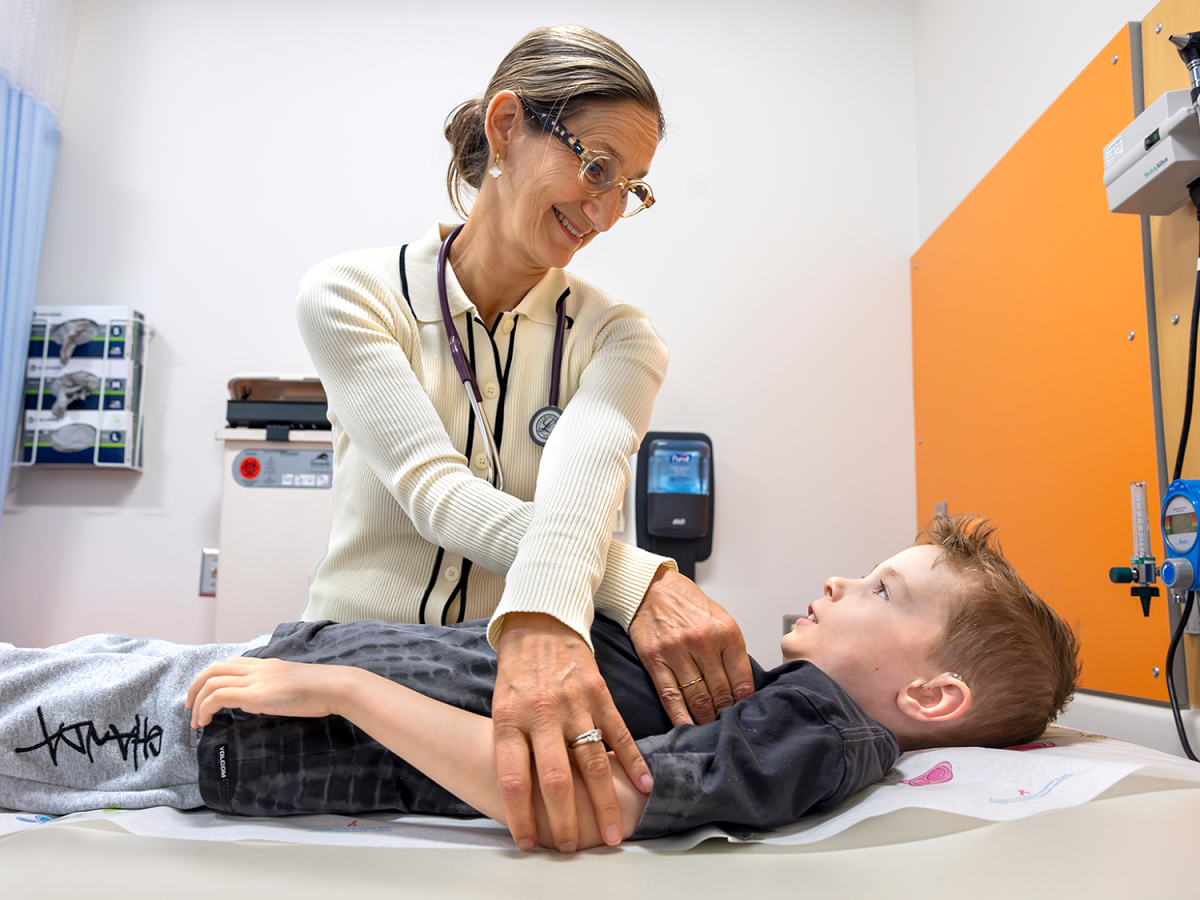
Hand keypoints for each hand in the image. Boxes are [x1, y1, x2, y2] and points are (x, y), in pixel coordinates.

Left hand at [186, 657, 349, 727]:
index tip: (206, 696)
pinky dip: (205, 708)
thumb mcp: (294, 684)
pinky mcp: (255, 695)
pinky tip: (206, 722)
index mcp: (267, 665)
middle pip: (214, 669)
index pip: (231, 664)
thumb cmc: (322, 690)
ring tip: (196, 720)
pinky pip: (219, 697)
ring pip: (211, 681)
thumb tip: (266, 700)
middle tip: (190, 707)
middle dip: (195, 687)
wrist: (333, 687)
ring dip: (197, 701)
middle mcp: (257, 668)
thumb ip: (276, 688)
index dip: (212, 679)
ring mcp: (255, 680)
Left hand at [492, 613, 652, 852]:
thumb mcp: (500, 704)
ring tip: (611, 834)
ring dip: (603, 804)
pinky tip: (643, 786)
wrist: (541, 618)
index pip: (513, 778)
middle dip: (564, 820)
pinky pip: (619, 733)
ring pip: (592, 763)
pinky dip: (633, 762)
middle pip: (554, 779)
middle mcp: (542, 714)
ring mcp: (574, 704)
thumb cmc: (517, 668)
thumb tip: (523, 795)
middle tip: (570, 847)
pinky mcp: (599, 693)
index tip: (528, 841)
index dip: (520, 815)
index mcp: (510, 719)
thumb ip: (511, 744)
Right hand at [628, 567, 754, 725]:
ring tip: (709, 729)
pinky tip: (686, 728)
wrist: (651, 588)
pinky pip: (670, 697)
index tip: (745, 712)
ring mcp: (677, 651)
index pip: (742, 680)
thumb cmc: (687, 603)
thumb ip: (731, 650)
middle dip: (725, 713)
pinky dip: (680, 717)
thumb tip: (741, 686)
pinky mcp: (655, 660)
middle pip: (721, 693)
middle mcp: (703, 642)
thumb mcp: (720, 618)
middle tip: (727, 725)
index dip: (745, 702)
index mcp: (726, 632)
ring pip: (697, 699)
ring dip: (705, 719)